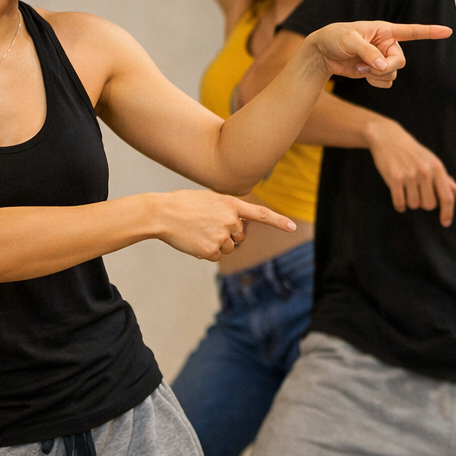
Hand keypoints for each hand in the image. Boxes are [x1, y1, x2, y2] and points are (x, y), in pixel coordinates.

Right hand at [153, 190, 293, 260]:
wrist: (162, 213)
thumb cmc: (183, 204)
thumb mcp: (209, 199)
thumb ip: (227, 209)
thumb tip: (236, 227)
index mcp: (231, 204)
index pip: (260, 214)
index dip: (278, 221)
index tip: (293, 227)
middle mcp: (230, 220)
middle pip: (239, 236)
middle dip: (228, 235)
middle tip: (207, 226)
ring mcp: (221, 235)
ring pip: (228, 248)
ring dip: (216, 244)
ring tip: (197, 232)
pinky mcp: (211, 250)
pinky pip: (215, 256)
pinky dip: (205, 252)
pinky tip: (193, 241)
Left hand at [303, 21, 451, 87]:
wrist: (323, 53)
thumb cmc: (335, 38)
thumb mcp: (350, 40)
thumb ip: (368, 52)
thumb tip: (382, 66)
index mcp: (385, 30)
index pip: (412, 31)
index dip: (430, 32)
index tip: (448, 31)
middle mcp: (387, 44)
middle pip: (400, 61)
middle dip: (385, 67)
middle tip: (368, 67)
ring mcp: (383, 59)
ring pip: (394, 73)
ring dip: (377, 75)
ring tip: (359, 67)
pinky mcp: (376, 71)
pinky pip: (386, 82)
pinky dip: (374, 81)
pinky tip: (361, 73)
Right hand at [364, 118, 455, 225]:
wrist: (389, 138)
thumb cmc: (414, 153)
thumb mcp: (433, 163)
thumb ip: (447, 180)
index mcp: (437, 168)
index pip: (447, 196)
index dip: (448, 212)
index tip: (445, 223)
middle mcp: (425, 171)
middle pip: (429, 205)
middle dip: (424, 203)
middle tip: (418, 192)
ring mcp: (409, 175)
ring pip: (414, 205)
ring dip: (410, 202)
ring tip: (407, 190)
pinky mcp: (395, 178)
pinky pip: (400, 202)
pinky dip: (400, 205)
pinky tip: (399, 200)